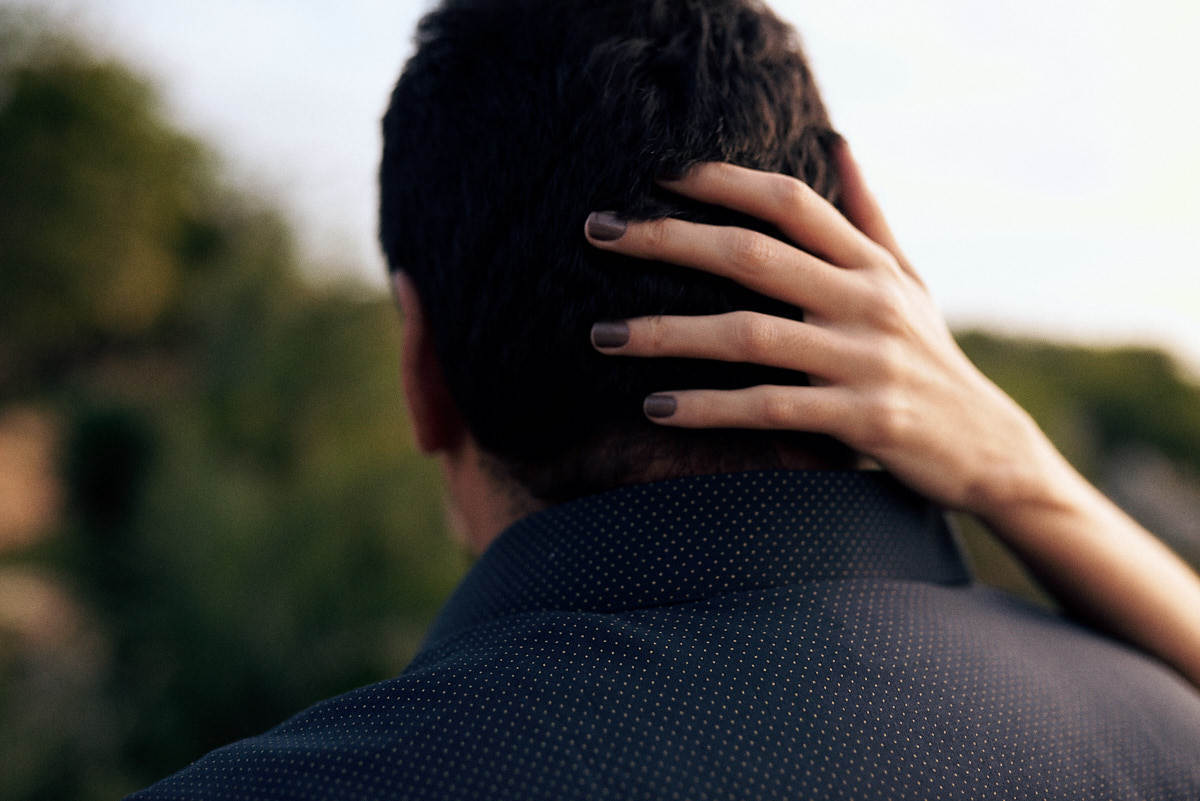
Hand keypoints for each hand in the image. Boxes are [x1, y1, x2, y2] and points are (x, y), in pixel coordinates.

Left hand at [584, 142, 1056, 518]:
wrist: (990, 450)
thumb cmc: (931, 360)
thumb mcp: (908, 282)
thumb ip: (867, 216)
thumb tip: (837, 140)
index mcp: (870, 265)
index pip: (790, 201)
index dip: (722, 181)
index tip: (658, 174)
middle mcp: (867, 302)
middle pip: (752, 255)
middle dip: (669, 238)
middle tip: (599, 232)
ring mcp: (864, 360)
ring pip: (749, 334)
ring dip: (668, 333)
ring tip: (603, 335)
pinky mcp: (863, 420)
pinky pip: (769, 409)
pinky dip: (710, 407)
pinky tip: (656, 407)